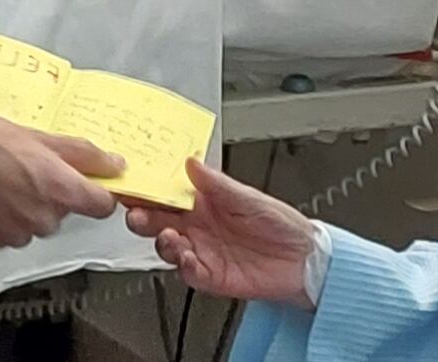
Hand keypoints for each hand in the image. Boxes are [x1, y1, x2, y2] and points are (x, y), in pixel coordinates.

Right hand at [0, 112, 122, 250]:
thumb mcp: (38, 135)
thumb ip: (82, 154)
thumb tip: (114, 165)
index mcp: (62, 190)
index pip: (102, 206)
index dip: (96, 192)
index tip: (88, 182)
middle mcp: (45, 218)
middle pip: (64, 211)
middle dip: (51, 193)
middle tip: (27, 167)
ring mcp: (20, 233)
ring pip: (35, 221)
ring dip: (26, 205)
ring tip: (2, 178)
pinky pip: (10, 231)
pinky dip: (3, 217)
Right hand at [124, 158, 319, 307]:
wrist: (304, 261)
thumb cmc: (281, 224)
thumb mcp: (249, 197)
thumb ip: (217, 184)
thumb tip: (191, 162)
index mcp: (204, 202)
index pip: (167, 193)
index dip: (148, 189)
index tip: (133, 184)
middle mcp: (198, 226)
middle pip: (158, 219)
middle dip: (142, 215)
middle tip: (135, 213)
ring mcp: (202, 251)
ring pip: (166, 245)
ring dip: (160, 240)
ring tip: (166, 235)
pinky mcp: (210, 276)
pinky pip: (187, 272)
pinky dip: (182, 265)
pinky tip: (185, 257)